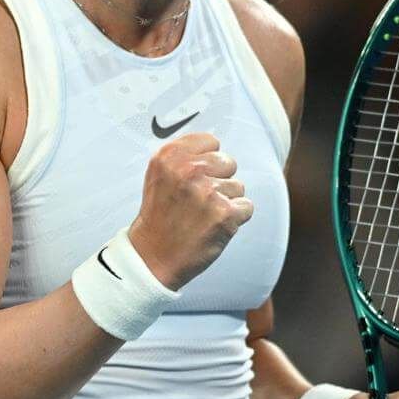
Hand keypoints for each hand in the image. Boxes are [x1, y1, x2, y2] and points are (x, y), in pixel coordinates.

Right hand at [128, 132, 253, 288]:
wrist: (153, 256)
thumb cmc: (159, 218)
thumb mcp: (159, 175)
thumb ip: (184, 157)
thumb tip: (214, 146)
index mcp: (170, 156)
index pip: (211, 142)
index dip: (207, 161)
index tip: (197, 177)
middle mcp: (189, 170)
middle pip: (228, 162)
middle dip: (218, 180)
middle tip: (198, 200)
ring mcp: (208, 192)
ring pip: (238, 186)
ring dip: (225, 201)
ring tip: (202, 215)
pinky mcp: (224, 214)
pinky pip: (246, 207)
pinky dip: (235, 218)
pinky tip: (213, 225)